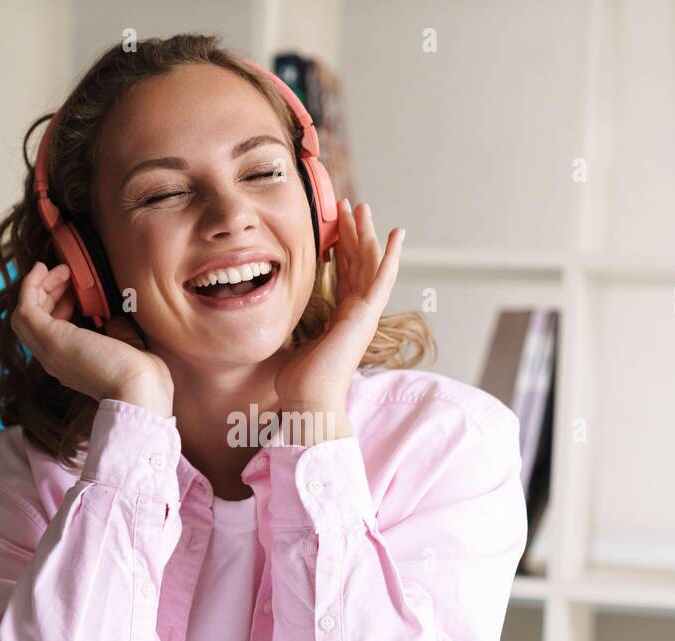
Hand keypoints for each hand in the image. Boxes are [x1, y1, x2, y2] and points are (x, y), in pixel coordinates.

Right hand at [10, 262, 172, 415]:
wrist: (140, 391)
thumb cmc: (142, 376)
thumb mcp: (129, 347)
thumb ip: (117, 332)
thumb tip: (113, 318)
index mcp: (71, 364)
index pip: (50, 332)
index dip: (59, 306)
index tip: (75, 289)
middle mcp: (54, 359)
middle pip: (33, 322)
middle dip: (46, 293)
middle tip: (66, 274)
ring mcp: (48, 350)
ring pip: (25, 314)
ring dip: (39, 287)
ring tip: (60, 269)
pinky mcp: (49, 339)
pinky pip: (26, 307)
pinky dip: (31, 285)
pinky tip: (44, 269)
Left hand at [273, 200, 404, 440]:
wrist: (309, 400)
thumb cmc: (300, 381)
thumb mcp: (294, 342)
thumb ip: (295, 325)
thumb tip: (276, 316)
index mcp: (340, 317)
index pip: (343, 275)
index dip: (341, 249)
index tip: (336, 226)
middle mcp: (355, 312)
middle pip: (357, 263)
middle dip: (354, 233)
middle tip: (350, 205)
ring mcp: (364, 313)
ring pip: (369, 264)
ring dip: (367, 234)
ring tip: (362, 207)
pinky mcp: (366, 315)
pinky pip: (382, 279)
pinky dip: (391, 256)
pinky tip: (398, 234)